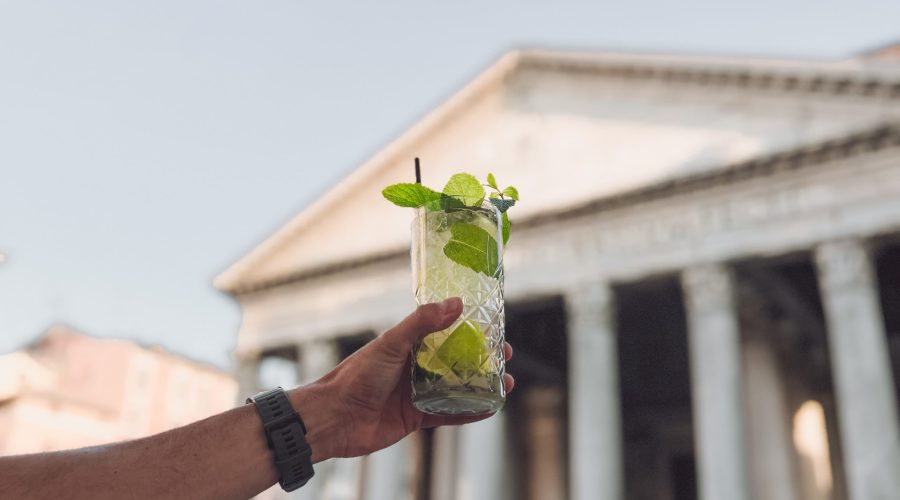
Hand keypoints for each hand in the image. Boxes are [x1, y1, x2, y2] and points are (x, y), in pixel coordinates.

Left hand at [291, 297, 514, 461]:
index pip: (445, 332)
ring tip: (507, 383)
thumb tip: (456, 303)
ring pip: (457, 388)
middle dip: (483, 359)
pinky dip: (469, 412)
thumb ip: (422, 323)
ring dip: (482, 386)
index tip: (494, 327)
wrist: (334, 418)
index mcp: (408, 344)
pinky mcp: (416, 418)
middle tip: (507, 357)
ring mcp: (417, 393)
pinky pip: (449, 414)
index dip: (470, 330)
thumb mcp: (391, 343)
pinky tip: (490, 408)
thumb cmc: (356, 376)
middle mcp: (414, 367)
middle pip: (457, 361)